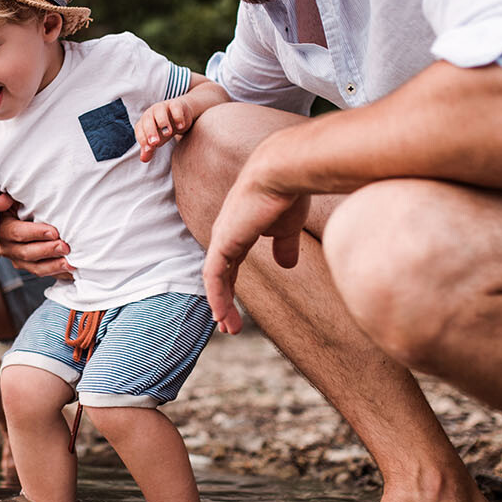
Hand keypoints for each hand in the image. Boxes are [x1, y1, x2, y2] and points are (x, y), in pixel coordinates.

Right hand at [0, 193, 73, 278]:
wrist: (21, 219)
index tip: (54, 232)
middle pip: (27, 253)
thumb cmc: (20, 207)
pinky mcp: (30, 268)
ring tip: (70, 263)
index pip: (17, 233)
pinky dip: (59, 274)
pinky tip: (71, 272)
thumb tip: (1, 201)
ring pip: (36, 268)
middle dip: (48, 251)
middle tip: (65, 247)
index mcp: (3, 229)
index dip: (36, 233)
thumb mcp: (13, 200)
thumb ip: (6, 199)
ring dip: (54, 266)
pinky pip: (45, 274)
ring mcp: (19, 260)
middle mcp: (8, 248)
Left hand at [136, 97, 195, 161]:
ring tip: (169, 133)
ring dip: (163, 122)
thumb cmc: (165, 129)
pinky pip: (175, 107)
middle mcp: (151, 113)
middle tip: (155, 142)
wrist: (181, 114)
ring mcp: (163, 107)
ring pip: (159, 111)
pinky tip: (180, 127)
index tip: (149, 149)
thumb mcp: (158, 140)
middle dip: (150, 131)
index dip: (142, 139)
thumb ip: (150, 149)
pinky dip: (178, 117)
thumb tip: (143, 159)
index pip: (139, 129)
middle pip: (147, 119)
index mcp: (144, 122)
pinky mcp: (176, 104)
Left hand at [201, 163, 309, 334]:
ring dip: (221, 305)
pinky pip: (214, 276)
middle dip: (223, 301)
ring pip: (215, 279)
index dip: (231, 287)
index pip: (231, 263)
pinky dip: (216, 297)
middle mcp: (226, 233)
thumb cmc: (288, 193)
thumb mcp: (287, 228)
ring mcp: (222, 237)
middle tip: (228, 326)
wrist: (283, 172)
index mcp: (240, 229)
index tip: (236, 310)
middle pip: (220, 274)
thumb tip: (286, 265)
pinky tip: (221, 315)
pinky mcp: (224, 241)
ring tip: (227, 329)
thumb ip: (284, 246)